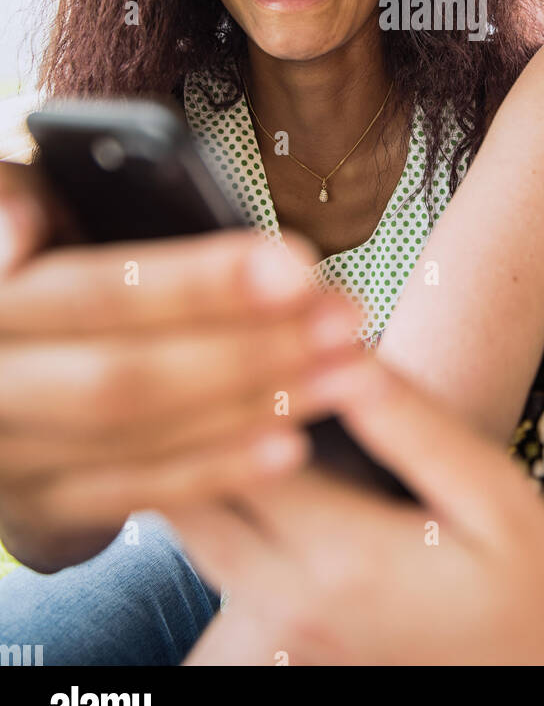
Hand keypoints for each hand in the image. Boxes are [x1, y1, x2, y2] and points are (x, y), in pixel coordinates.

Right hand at [0, 161, 359, 569]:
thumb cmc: (24, 254)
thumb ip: (14, 199)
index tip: (299, 265)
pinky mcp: (44, 507)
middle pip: (126, 380)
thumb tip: (16, 242)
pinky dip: (218, 470)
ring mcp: (12, 459)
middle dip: (249, 349)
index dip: (196, 284)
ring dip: (256, 404)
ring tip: (349, 370)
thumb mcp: (15, 202)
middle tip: (347, 318)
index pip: (95, 295)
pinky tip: (294, 441)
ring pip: (142, 440)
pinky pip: (139, 494)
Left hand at [171, 356, 543, 666]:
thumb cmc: (530, 590)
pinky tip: (240, 464)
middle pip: (188, 496)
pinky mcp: (278, 647)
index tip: (253, 314)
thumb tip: (344, 352)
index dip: (236, 372)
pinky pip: (214, 568)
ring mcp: (276, 634)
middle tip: (211, 343)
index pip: (244, 445)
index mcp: (342, 556)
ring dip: (192, 461)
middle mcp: (288, 601)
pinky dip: (212, 509)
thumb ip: (411, 428)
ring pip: (188, 536)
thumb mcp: (492, 497)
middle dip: (189, 413)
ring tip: (216, 394)